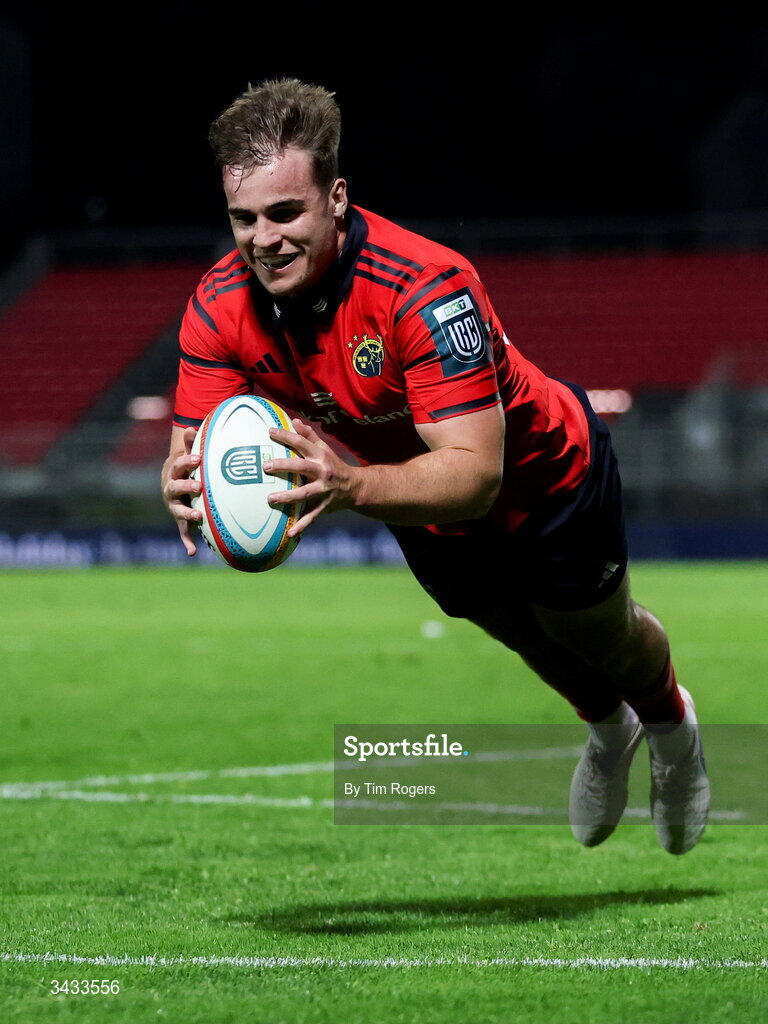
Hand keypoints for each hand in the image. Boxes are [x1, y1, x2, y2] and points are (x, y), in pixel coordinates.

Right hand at [161, 426, 202, 555]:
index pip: (179, 466)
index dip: (187, 462)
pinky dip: (187, 542)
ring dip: (186, 514)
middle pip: (175, 488)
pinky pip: (183, 532)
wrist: (172, 481)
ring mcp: (175, 506)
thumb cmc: (186, 466)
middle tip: (199, 486)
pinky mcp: (180, 520)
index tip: (198, 459)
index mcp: (174, 473)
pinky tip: (191, 552)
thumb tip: (191, 427)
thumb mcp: (188, 454)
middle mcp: (171, 490)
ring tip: (197, 517)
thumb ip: (190, 443)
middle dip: (186, 487)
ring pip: (178, 511)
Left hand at [264, 419, 359, 536]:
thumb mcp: (324, 449)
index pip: (301, 443)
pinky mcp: (324, 507)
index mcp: (320, 456)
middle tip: (265, 466)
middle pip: (301, 467)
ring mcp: (323, 491)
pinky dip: (301, 526)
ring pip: (304, 494)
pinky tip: (288, 533)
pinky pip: (311, 517)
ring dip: (287, 497)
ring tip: (270, 499)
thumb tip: (293, 421)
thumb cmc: (333, 465)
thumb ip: (309, 435)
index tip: (269, 432)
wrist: (356, 488)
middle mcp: (322, 472)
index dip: (286, 436)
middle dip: (284, 466)